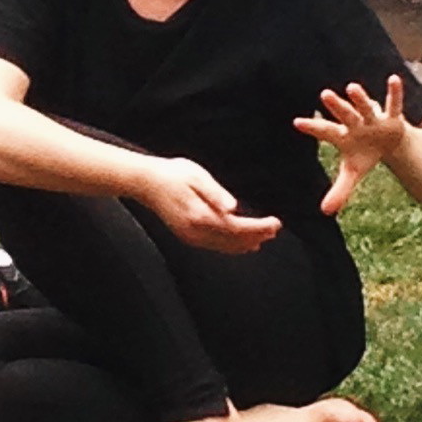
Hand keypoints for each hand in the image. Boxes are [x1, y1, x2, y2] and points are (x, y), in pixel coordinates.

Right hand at [133, 156, 280, 253]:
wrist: (146, 182)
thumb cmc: (173, 174)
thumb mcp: (197, 177)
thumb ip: (216, 193)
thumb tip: (234, 208)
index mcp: (201, 216)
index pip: (238, 228)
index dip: (259, 227)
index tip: (275, 222)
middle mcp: (196, 232)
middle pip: (234, 241)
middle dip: (256, 236)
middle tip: (275, 229)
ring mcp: (191, 237)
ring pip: (225, 247)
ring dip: (246, 243)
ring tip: (265, 238)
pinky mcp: (187, 236)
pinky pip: (215, 246)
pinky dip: (232, 246)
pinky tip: (242, 244)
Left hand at [295, 76, 408, 214]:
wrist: (388, 144)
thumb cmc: (364, 154)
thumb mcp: (353, 173)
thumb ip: (340, 191)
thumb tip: (325, 212)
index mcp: (343, 137)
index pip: (324, 131)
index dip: (312, 127)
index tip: (297, 122)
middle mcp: (356, 124)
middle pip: (344, 115)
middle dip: (336, 106)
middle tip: (323, 94)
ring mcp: (373, 119)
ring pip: (365, 107)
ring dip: (360, 99)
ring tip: (351, 88)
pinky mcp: (392, 117)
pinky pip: (394, 104)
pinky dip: (394, 93)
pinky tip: (393, 79)